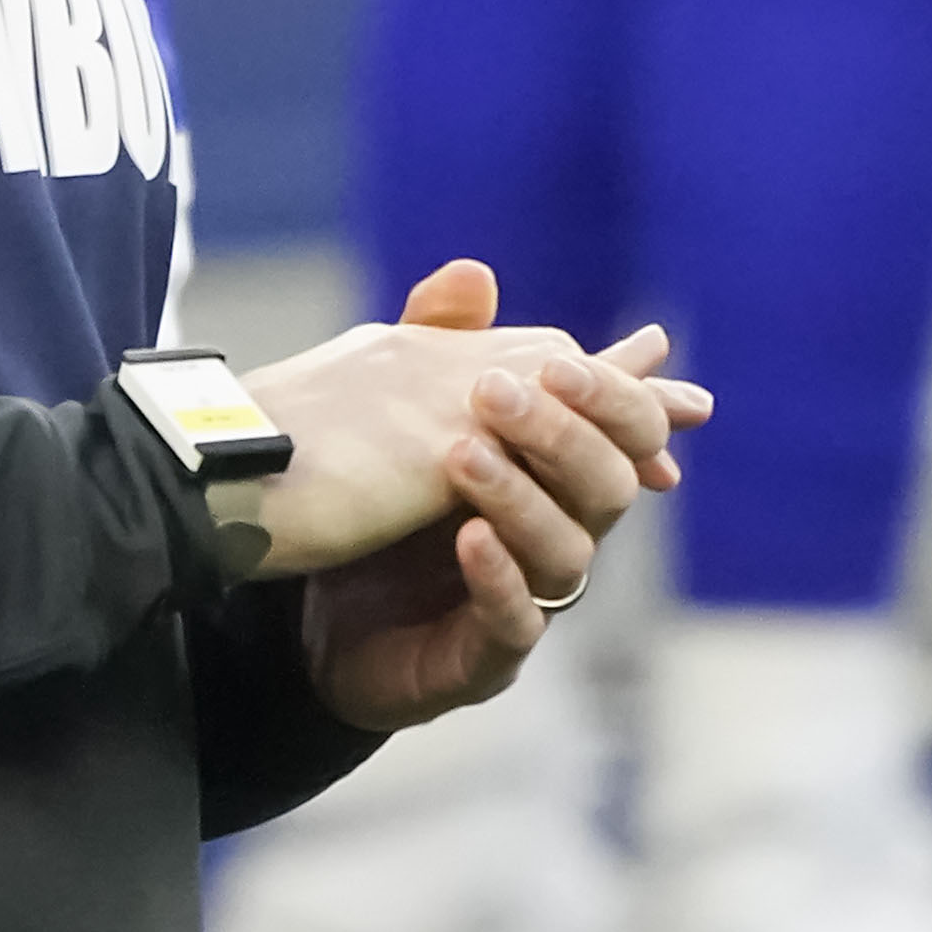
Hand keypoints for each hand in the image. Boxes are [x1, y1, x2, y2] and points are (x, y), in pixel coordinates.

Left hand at [281, 265, 711, 733]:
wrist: (309, 607)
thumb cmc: (378, 507)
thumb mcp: (402, 416)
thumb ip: (439, 347)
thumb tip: (477, 273)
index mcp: (554, 475)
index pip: (622, 432)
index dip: (613, 398)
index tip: (564, 359)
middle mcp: (556, 535)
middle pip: (606, 486)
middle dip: (561, 433)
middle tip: (497, 391)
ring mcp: (527, 600)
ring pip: (568, 553)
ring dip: (520, 497)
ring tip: (464, 454)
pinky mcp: (483, 659)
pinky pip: (514, 622)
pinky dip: (499, 578)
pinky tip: (470, 538)